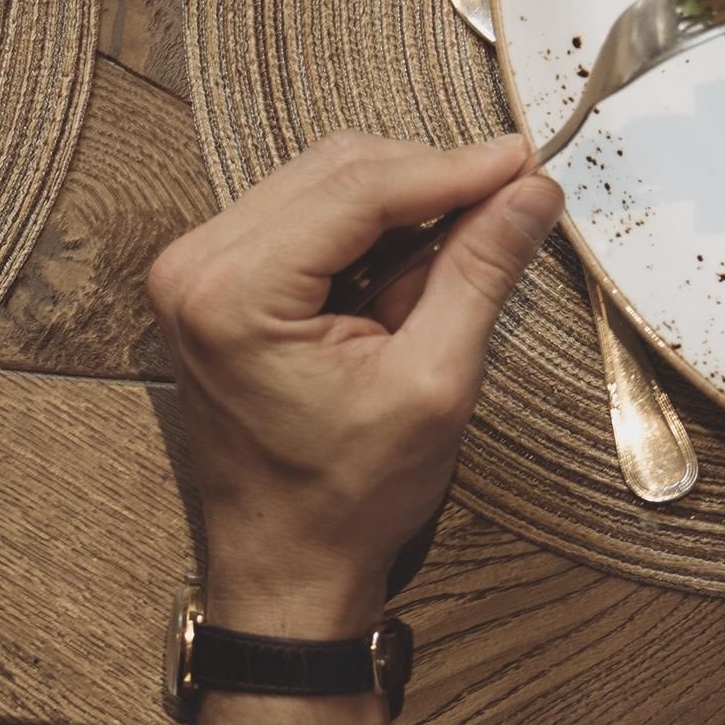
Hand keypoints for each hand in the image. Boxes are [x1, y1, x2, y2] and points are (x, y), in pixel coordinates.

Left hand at [144, 133, 559, 638]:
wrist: (287, 564)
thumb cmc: (347, 497)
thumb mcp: (433, 385)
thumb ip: (479, 274)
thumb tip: (530, 191)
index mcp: (233, 293)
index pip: (357, 189)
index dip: (452, 167)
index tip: (524, 160)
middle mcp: (195, 267)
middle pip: (334, 171)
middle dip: (428, 178)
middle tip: (511, 196)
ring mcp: (194, 271)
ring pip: (318, 184)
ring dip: (399, 203)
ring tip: (461, 249)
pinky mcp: (210, 282)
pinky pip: (298, 217)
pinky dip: (363, 228)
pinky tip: (408, 266)